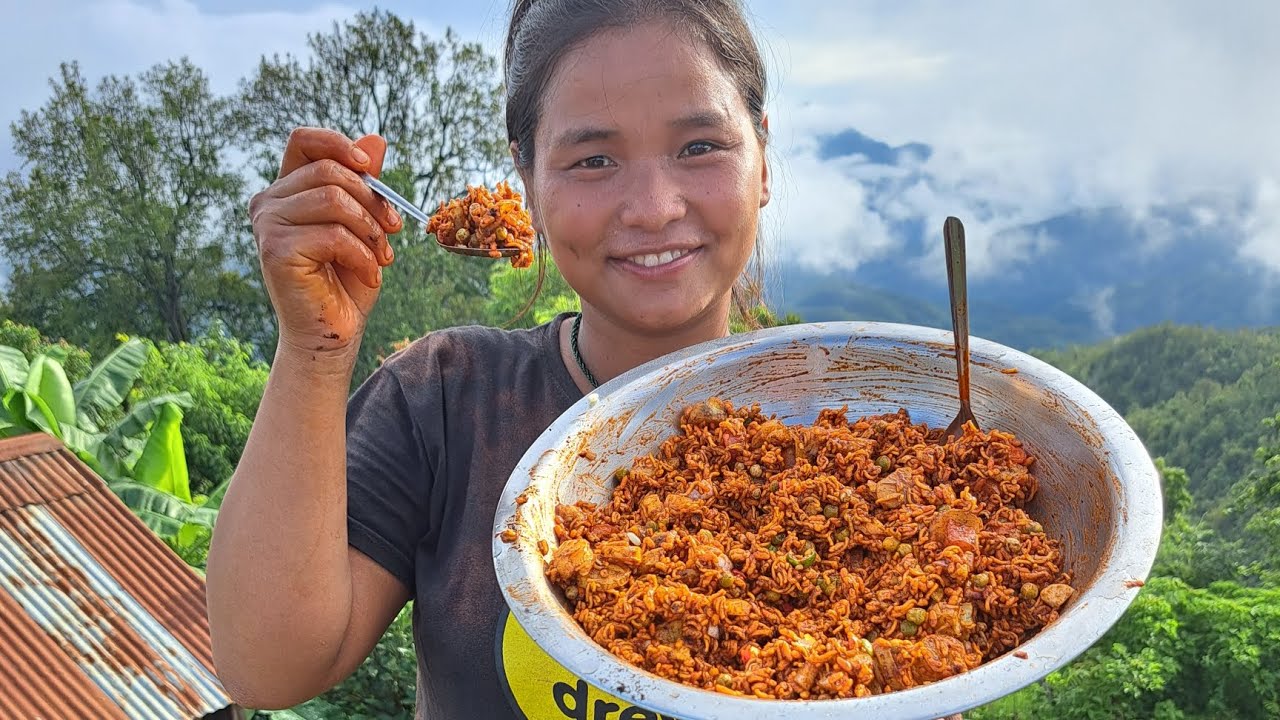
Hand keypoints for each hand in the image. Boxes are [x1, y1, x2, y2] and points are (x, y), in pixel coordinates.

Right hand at [248, 127, 402, 359]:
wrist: (333, 333)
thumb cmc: (346, 280)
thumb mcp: (364, 225)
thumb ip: (364, 184)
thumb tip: (375, 140)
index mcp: (288, 190)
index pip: (303, 141)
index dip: (337, 143)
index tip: (369, 167)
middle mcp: (269, 202)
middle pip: (328, 170)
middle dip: (372, 199)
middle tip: (394, 230)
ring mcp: (268, 225)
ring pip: (333, 199)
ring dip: (370, 229)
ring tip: (382, 257)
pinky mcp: (275, 250)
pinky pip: (334, 234)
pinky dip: (363, 255)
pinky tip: (369, 275)